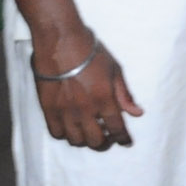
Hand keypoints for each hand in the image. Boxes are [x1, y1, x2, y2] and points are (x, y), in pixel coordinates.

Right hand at [30, 31, 142, 149]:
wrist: (61, 43)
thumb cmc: (91, 53)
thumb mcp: (115, 70)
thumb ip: (124, 94)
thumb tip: (137, 113)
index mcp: (104, 99)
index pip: (116, 128)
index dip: (122, 138)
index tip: (125, 141)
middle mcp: (85, 110)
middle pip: (96, 140)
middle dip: (105, 142)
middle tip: (107, 136)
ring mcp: (65, 112)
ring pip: (76, 141)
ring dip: (86, 140)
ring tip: (90, 131)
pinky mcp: (48, 110)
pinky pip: (57, 133)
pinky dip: (66, 135)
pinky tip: (72, 127)